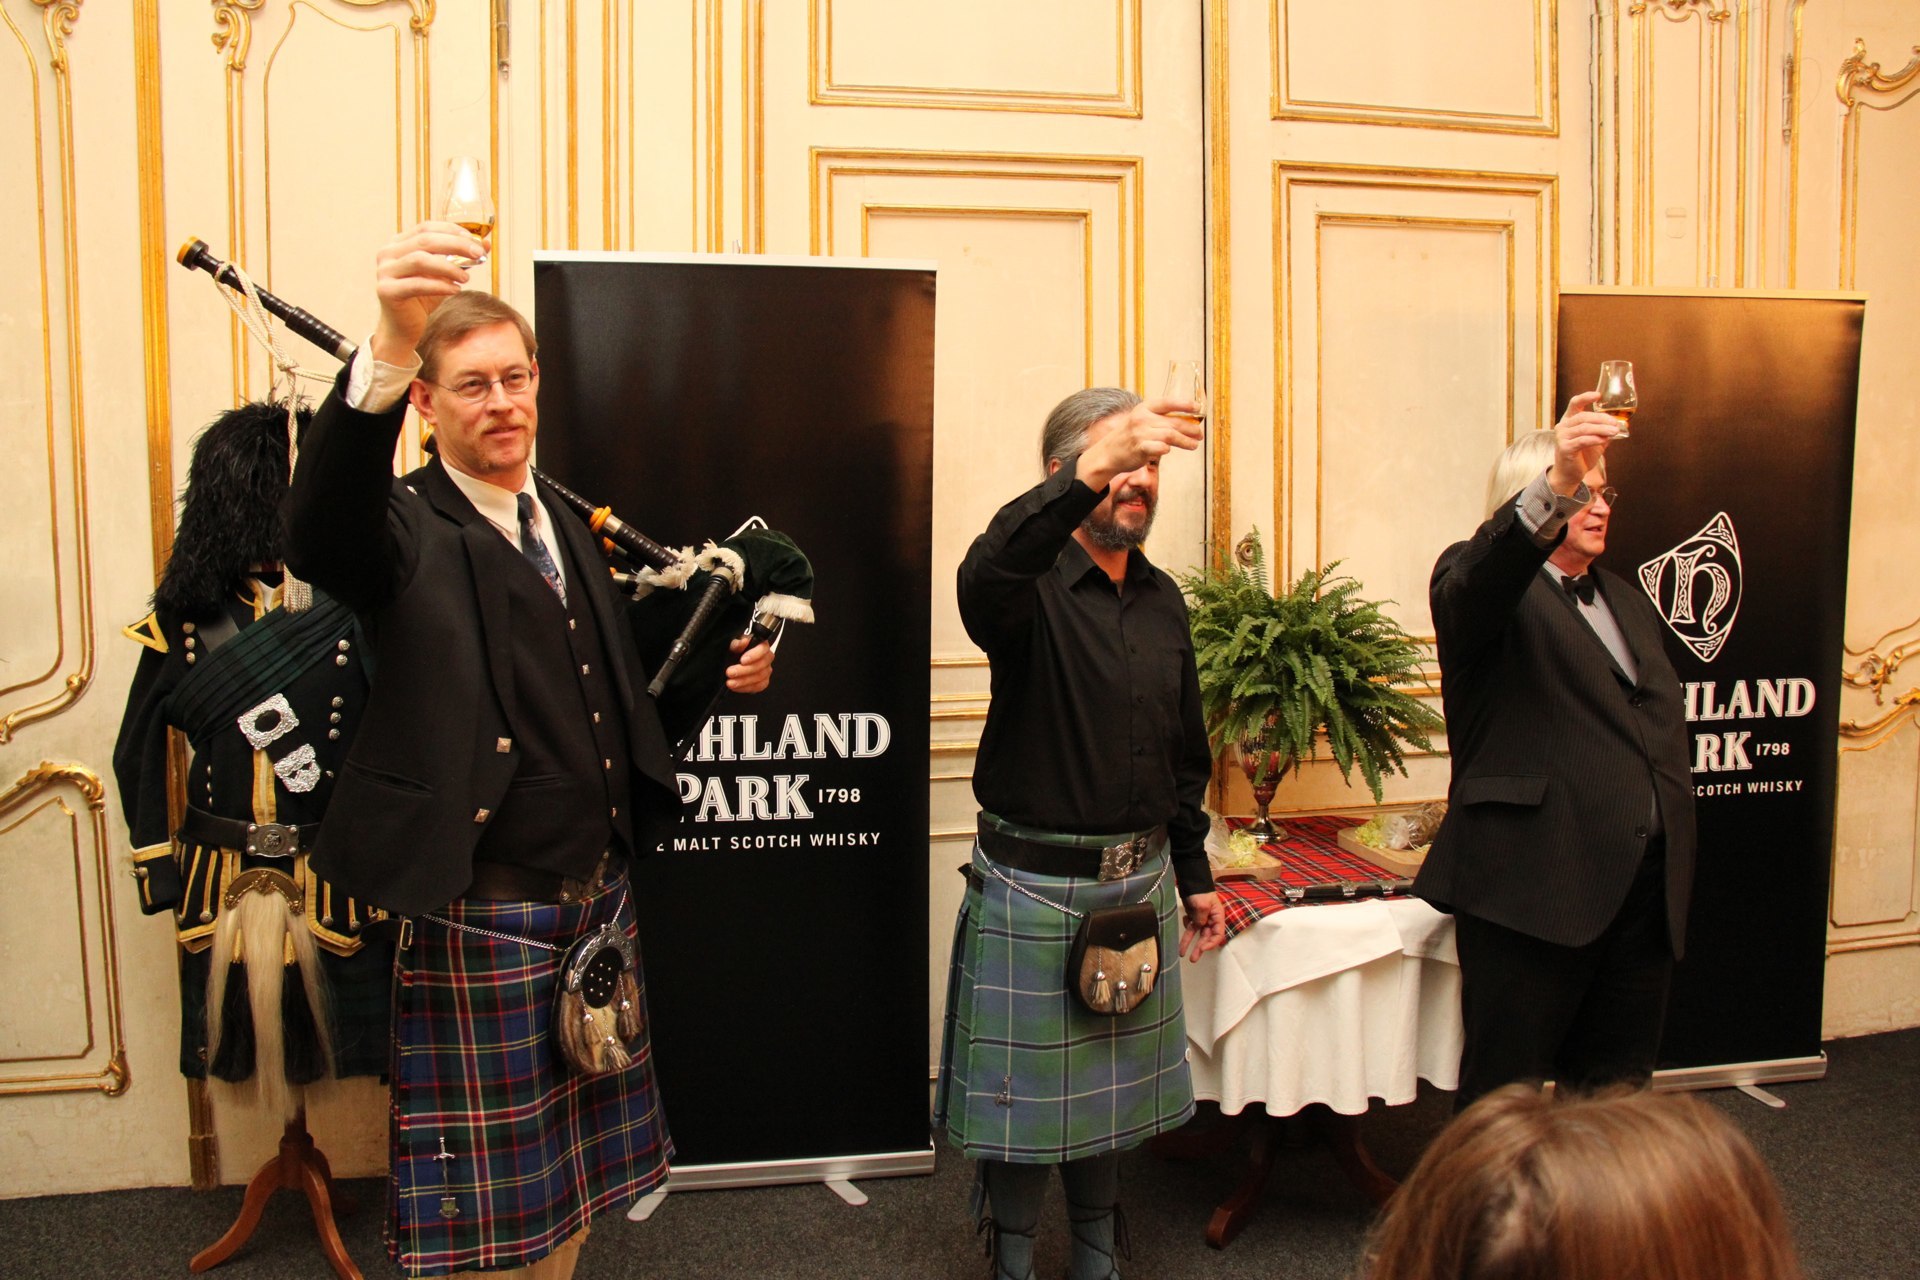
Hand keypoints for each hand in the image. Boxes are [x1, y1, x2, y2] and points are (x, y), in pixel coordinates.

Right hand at [368, 220, 488, 365]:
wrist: (404, 328)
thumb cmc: (424, 298)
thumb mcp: (444, 275)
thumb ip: (461, 258)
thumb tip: (487, 244)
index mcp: (399, 243)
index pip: (426, 228)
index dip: (452, 230)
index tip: (476, 240)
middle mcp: (388, 253)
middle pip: (425, 241)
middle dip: (456, 245)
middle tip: (478, 254)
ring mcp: (384, 271)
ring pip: (420, 260)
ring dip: (448, 267)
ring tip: (466, 277)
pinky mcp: (386, 291)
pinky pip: (416, 285)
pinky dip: (439, 286)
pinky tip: (455, 290)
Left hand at [724, 634, 774, 693]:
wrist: (732, 663)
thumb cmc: (734, 652)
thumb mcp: (732, 645)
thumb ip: (737, 643)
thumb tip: (743, 642)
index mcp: (760, 645)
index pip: (763, 648)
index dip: (754, 655)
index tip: (742, 660)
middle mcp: (766, 657)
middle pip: (762, 664)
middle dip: (744, 670)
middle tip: (730, 672)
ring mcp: (766, 670)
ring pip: (760, 677)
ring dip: (743, 681)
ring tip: (730, 682)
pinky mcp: (763, 681)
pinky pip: (758, 686)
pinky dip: (746, 688)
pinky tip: (736, 687)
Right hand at [1074, 398, 1203, 493]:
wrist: (1108, 453)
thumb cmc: (1129, 437)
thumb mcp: (1141, 420)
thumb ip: (1159, 419)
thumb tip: (1187, 422)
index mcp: (1144, 408)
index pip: (1168, 402)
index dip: (1184, 404)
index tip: (1198, 408)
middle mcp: (1142, 418)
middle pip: (1174, 422)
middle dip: (1191, 428)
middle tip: (1199, 434)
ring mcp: (1140, 433)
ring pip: (1170, 435)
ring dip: (1185, 441)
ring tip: (1194, 445)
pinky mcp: (1139, 448)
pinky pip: (1160, 448)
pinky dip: (1167, 449)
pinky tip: (1170, 450)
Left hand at [1179, 892, 1226, 960]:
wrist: (1190, 881)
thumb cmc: (1200, 892)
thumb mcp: (1202, 905)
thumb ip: (1201, 918)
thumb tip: (1199, 926)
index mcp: (1217, 917)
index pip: (1218, 934)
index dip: (1211, 943)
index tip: (1202, 948)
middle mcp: (1211, 920)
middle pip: (1206, 937)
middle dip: (1199, 948)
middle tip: (1193, 959)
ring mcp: (1202, 918)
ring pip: (1196, 934)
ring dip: (1190, 943)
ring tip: (1182, 954)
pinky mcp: (1193, 916)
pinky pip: (1190, 926)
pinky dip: (1186, 926)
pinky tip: (1184, 920)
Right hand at [1549, 390, 1622, 495]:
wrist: (1570, 474)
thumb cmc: (1581, 456)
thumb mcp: (1595, 441)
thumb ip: (1603, 432)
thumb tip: (1619, 425)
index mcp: (1569, 421)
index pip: (1575, 404)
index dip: (1585, 397)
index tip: (1598, 396)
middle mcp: (1563, 427)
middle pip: (1583, 416)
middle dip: (1602, 418)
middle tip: (1615, 424)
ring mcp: (1562, 437)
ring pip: (1584, 428)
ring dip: (1601, 429)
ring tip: (1614, 431)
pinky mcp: (1564, 448)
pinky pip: (1582, 440)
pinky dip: (1595, 439)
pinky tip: (1604, 440)